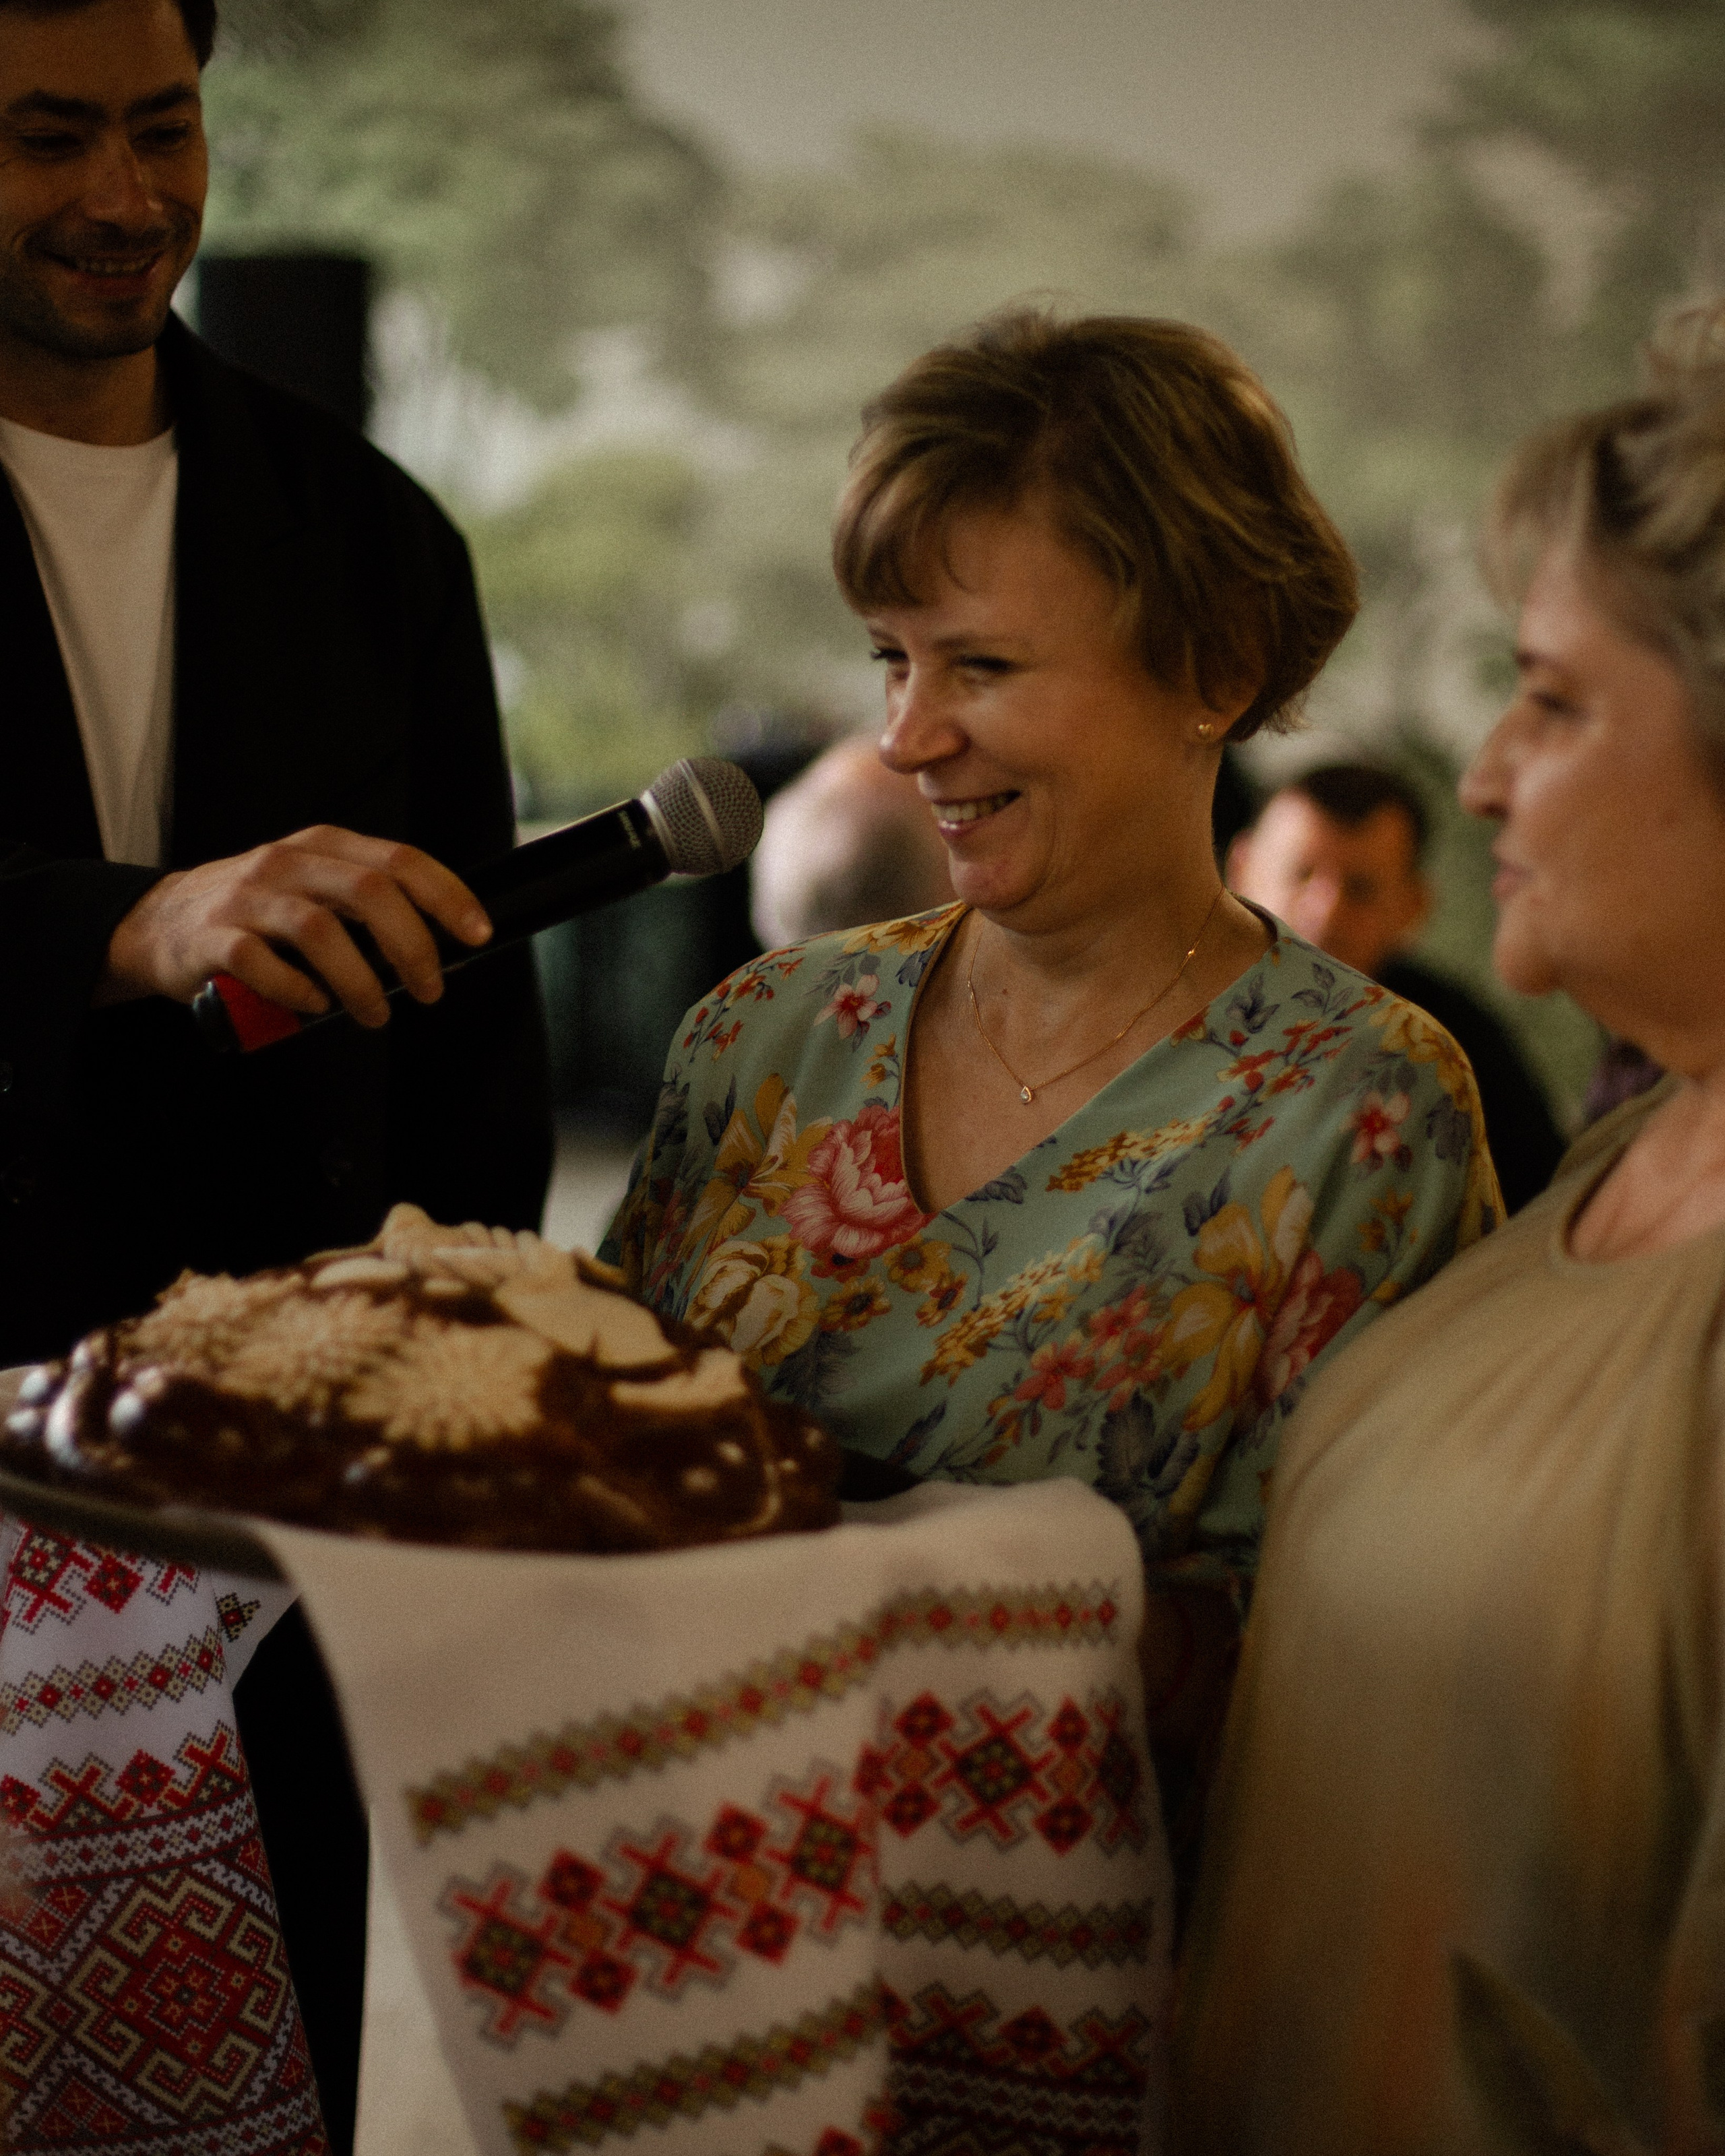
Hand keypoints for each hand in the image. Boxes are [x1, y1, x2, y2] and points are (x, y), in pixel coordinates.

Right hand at [97, 826, 491, 1026]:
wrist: (160, 924)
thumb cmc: (255, 915)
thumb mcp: (314, 890)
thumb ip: (367, 906)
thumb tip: (440, 944)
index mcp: (323, 848)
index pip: (400, 860)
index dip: (446, 896)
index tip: (476, 934)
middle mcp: (287, 863)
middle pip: (369, 892)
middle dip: (412, 946)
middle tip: (428, 989)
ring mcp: (247, 898)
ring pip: (320, 931)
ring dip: (360, 981)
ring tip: (375, 1013)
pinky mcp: (214, 938)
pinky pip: (262, 964)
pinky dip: (297, 991)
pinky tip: (314, 1005)